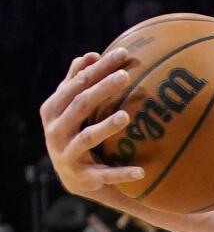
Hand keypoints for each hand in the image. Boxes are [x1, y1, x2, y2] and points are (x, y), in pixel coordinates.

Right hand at [40, 48, 144, 194]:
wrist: (73, 175)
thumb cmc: (75, 131)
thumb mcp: (71, 107)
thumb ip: (77, 82)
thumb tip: (90, 55)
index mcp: (53, 109)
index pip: (76, 84)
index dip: (98, 69)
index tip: (122, 54)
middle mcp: (56, 130)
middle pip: (80, 105)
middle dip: (102, 89)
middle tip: (126, 76)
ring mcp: (68, 154)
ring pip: (87, 138)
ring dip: (106, 127)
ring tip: (125, 117)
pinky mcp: (83, 176)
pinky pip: (105, 174)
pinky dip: (122, 173)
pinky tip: (141, 172)